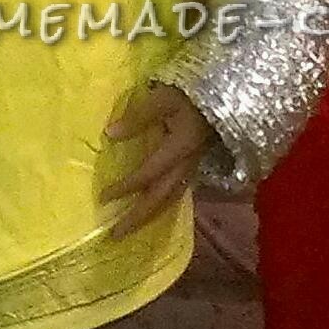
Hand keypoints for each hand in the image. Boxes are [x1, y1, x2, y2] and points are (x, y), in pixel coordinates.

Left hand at [100, 83, 213, 238]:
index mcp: (179, 149)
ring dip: (149, 216)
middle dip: (137, 218)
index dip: (126, 187)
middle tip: (115, 236)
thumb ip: (138, 116)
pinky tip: (152, 208)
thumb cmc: (191, 92)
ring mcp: (193, 167)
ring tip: (130, 229)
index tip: (103, 198)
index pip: (148, 175)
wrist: (225, 94)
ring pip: (170, 199)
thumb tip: (110, 134)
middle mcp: (187, 165)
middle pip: (160, 198)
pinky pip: (176, 192)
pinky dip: (161, 205)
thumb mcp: (163, 97)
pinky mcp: (194, 165)